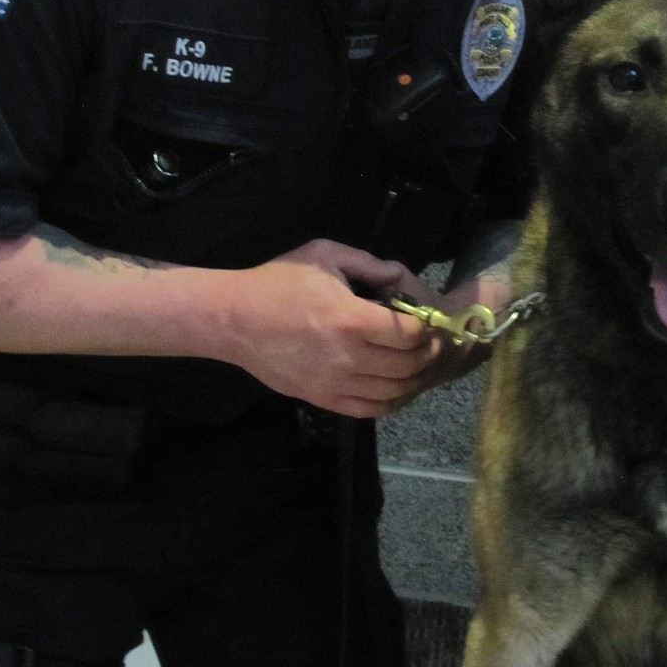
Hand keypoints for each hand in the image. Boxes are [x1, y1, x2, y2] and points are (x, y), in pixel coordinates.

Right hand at [221, 239, 443, 416]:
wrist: (234, 319)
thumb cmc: (278, 282)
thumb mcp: (325, 255)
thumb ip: (368, 264)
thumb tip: (400, 276)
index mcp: (351, 319)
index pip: (410, 333)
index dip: (428, 327)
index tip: (430, 320)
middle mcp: (347, 357)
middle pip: (408, 365)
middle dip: (428, 353)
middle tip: (433, 342)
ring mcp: (334, 384)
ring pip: (393, 392)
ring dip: (414, 380)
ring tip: (419, 364)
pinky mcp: (322, 400)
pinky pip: (369, 410)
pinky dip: (391, 402)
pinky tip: (396, 387)